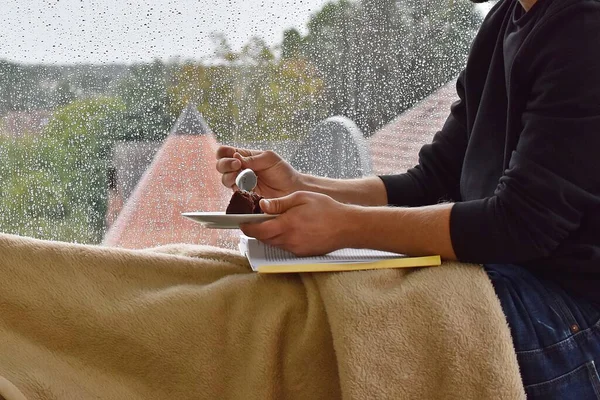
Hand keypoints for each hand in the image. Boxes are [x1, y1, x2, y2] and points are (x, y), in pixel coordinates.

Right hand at [216, 145, 302, 197]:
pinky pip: (234, 192)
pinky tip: (247, 187)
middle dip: (226, 164)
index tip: (233, 155)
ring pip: (225, 179)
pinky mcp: (244, 196)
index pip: (225, 152)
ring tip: (242, 176)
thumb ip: (252, 158)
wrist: (292, 190)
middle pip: (221, 166)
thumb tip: (236, 156)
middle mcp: (240, 170)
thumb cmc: (283, 172)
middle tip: (237, 165)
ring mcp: (241, 184)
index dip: (223, 153)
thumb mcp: (269, 158)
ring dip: (231, 176)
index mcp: (244, 157)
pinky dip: (238, 188)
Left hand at [240, 191, 355, 256]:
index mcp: (287, 224)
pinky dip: (281, 239)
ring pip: (274, 243)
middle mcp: (289, 239)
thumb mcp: (302, 198)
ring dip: (268, 235)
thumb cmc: (327, 209)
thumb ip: (280, 203)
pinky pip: (285, 247)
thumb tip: (262, 205)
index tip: (241, 222)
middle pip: (263, 238)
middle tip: (254, 220)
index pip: (258, 230)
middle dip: (256, 231)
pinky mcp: (302, 253)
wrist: (347, 227)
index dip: (247, 227)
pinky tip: (287, 229)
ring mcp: (296, 249)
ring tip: (272, 223)